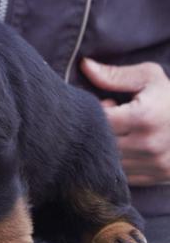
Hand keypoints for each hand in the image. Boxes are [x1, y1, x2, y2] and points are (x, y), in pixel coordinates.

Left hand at [81, 59, 169, 186]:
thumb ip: (114, 74)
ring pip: (111, 162)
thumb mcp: (147, 77)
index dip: (96, 112)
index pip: (100, 120)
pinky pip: (124, 176)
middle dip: (100, 131)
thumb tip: (84, 65)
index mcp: (145, 117)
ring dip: (108, 148)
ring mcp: (155, 164)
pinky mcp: (158, 177)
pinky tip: (129, 147)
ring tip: (121, 133)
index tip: (106, 104)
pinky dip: (120, 164)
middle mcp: (149, 144)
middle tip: (112, 119)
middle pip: (103, 142)